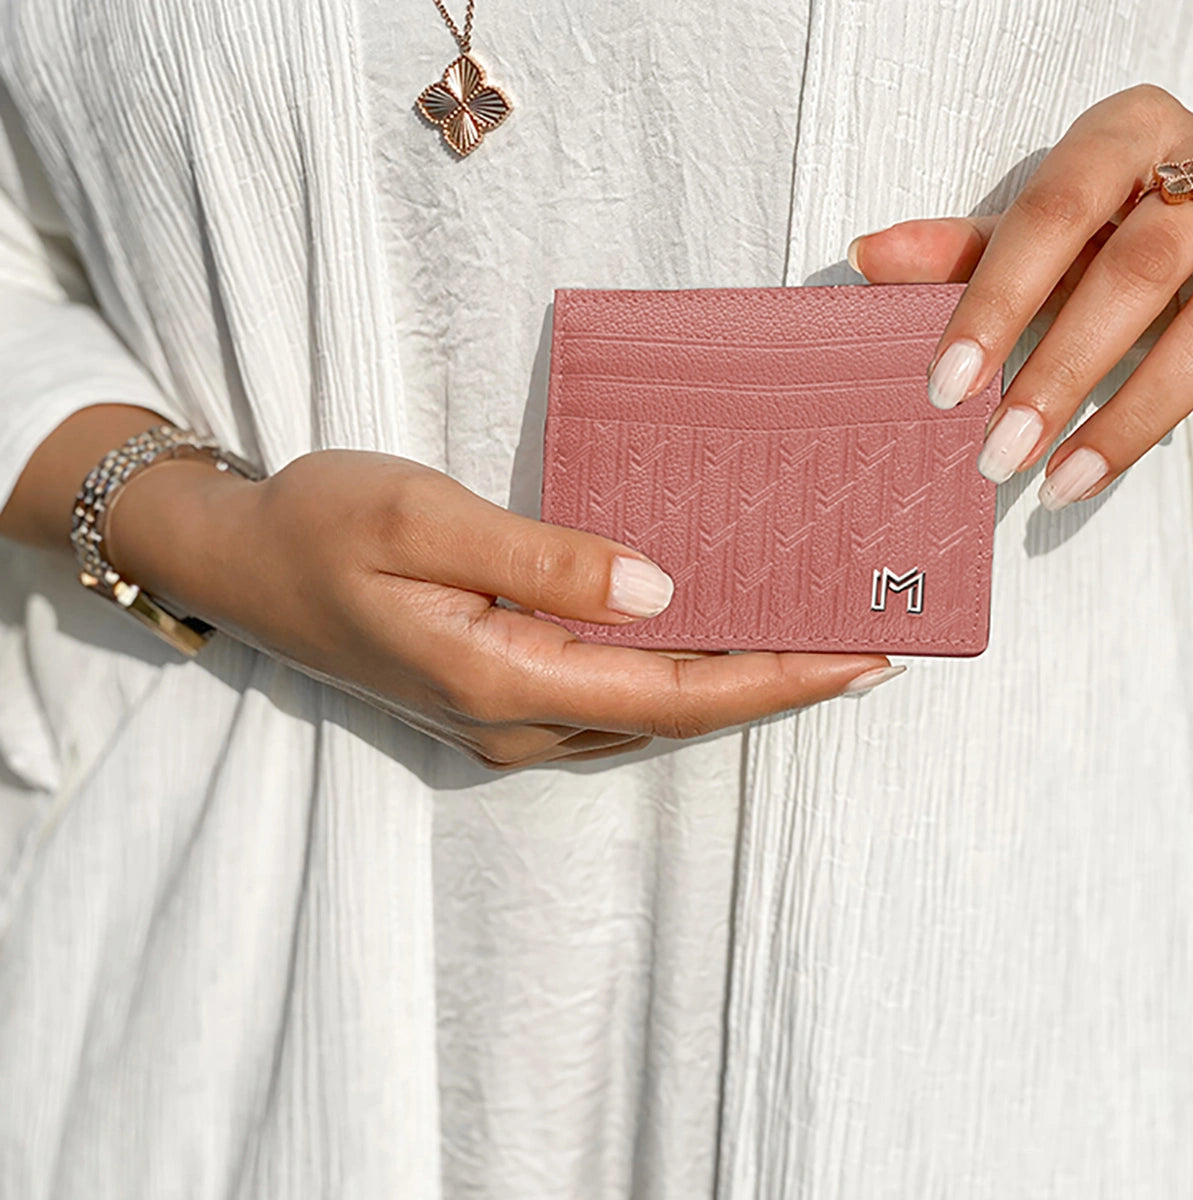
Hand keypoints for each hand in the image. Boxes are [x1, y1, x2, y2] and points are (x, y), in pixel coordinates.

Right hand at [106, 451, 897, 768]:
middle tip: (871, 648)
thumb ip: (544, 558)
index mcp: (503, 679)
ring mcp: (504, 719)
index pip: (674, 693)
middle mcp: (515, 721)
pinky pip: (611, 698)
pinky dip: (677, 674)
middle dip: (777, 687)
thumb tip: (662, 591)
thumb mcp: (425, 520)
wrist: (242, 561)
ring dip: (734, 683)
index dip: (777, 680)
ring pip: (647, 713)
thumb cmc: (322, 525)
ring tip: (815, 642)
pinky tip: (712, 640)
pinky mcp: (496, 696)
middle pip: (675, 715)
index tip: (866, 658)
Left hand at [848, 84, 1192, 509]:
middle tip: (995, 444)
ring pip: (1192, 330)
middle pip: (1130, 272)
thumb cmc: (1113, 209)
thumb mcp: (1040, 224)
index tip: (948, 381)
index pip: (1052, 213)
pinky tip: (1088, 470)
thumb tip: (868, 256)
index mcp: (1123, 135)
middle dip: (1056, 369)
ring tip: (1044, 478)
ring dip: (1114, 414)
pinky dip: (1143, 427)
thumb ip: (962, 246)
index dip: (997, 301)